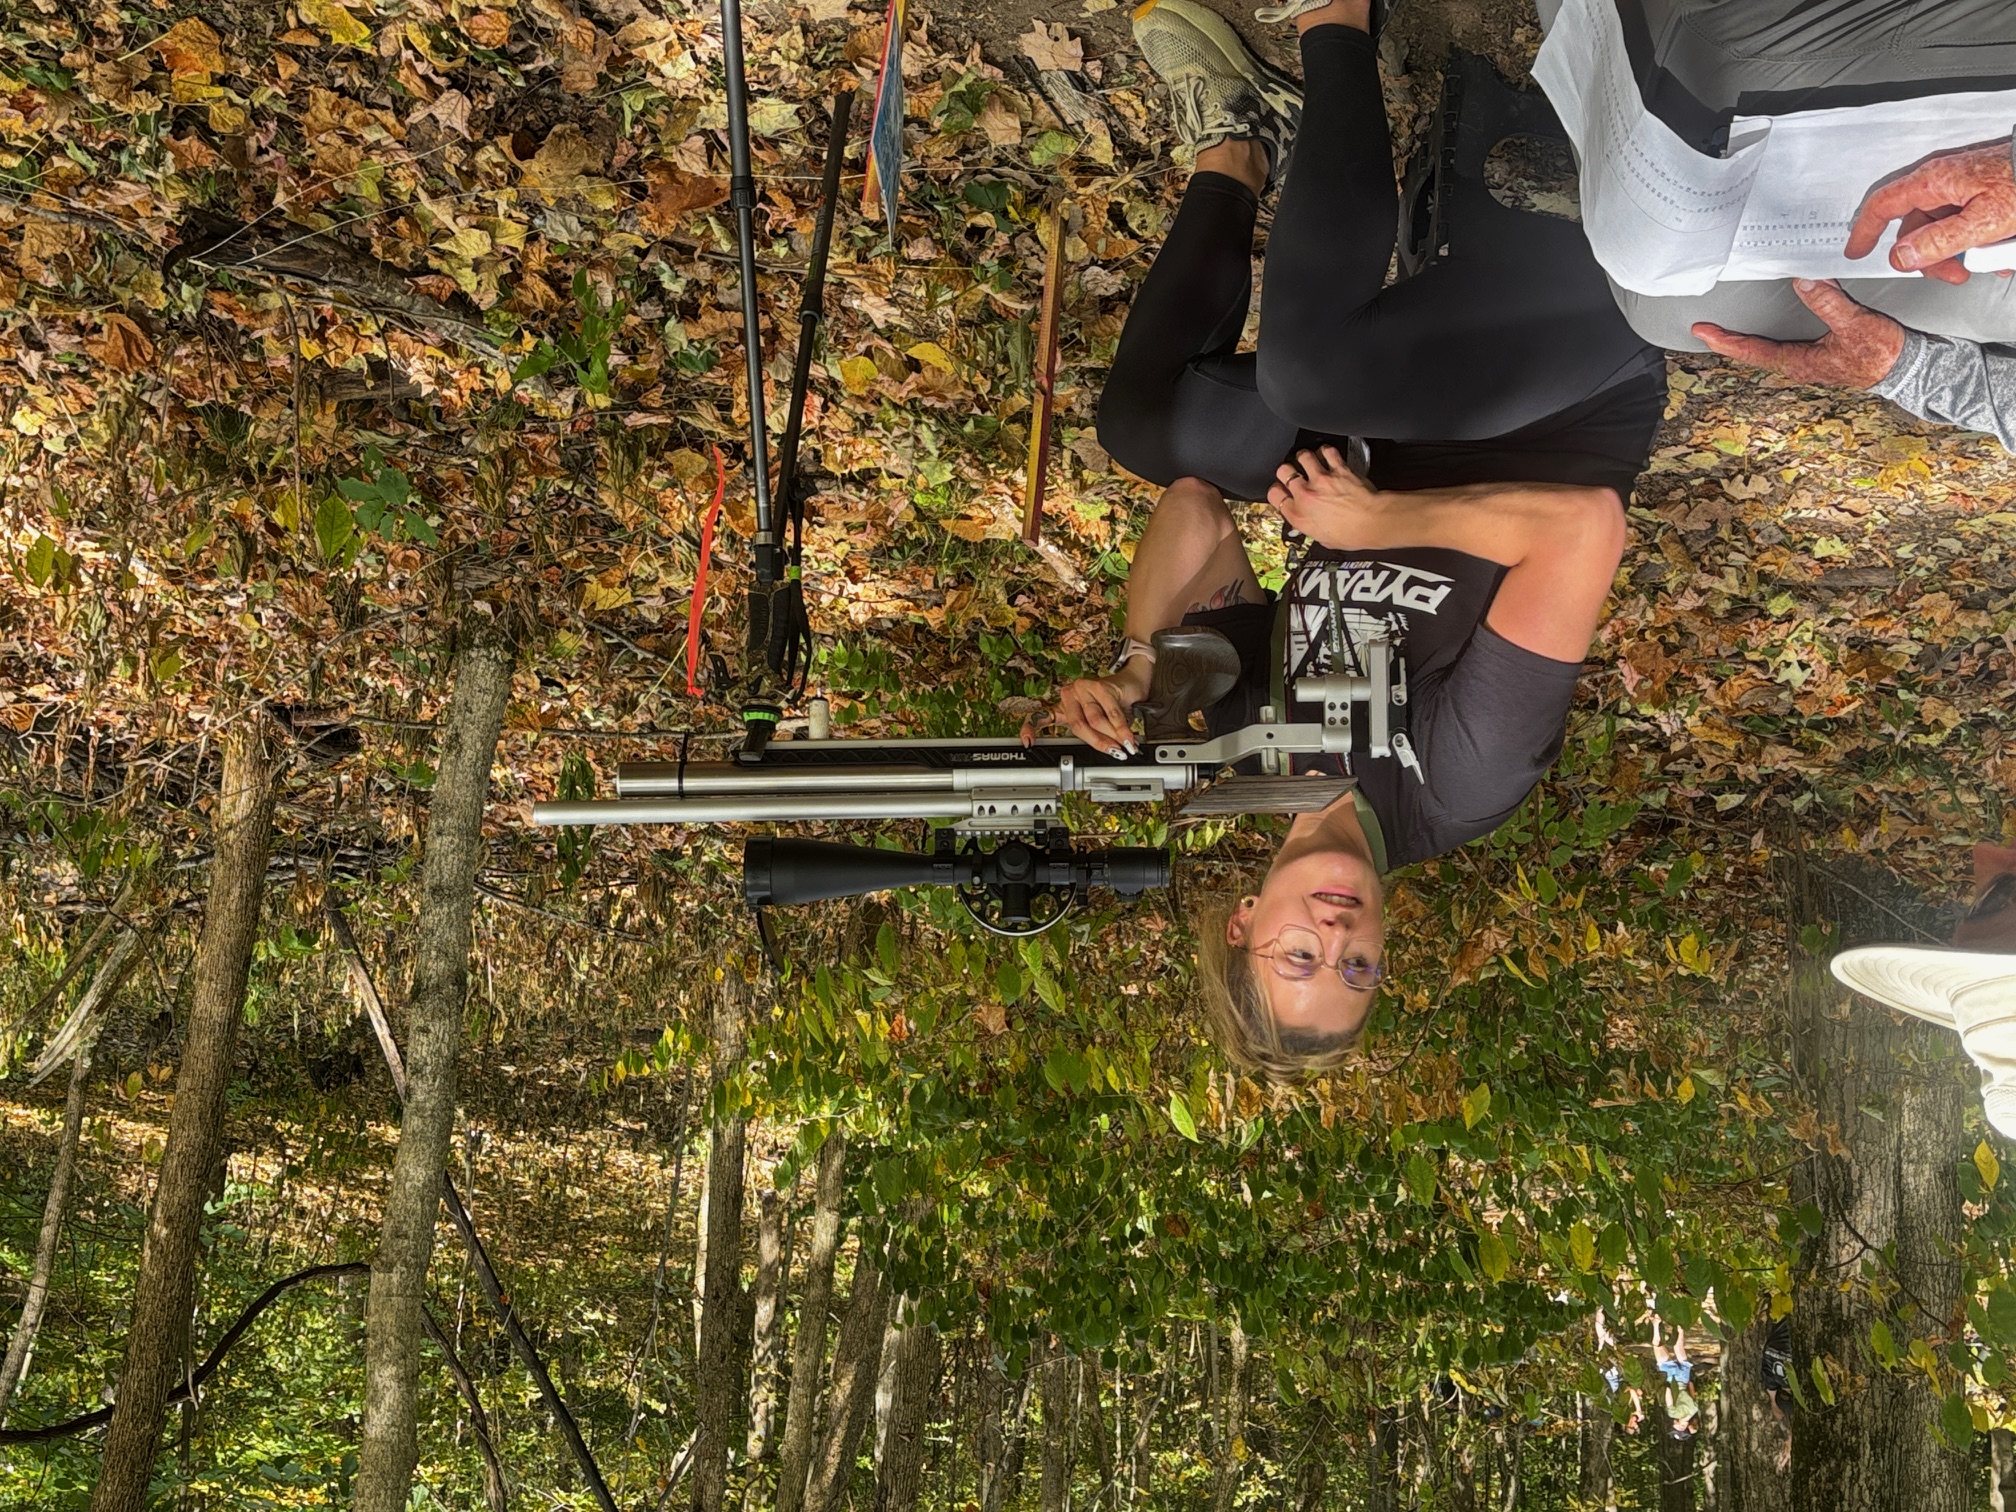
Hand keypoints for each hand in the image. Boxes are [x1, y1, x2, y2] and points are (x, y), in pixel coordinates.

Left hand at [1020, 661, 1151, 756]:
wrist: (1129, 684)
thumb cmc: (1110, 704)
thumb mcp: (1097, 721)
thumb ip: (1095, 735)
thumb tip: (1105, 753)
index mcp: (1062, 706)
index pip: (1038, 717)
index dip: (1030, 729)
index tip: (1028, 743)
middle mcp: (1068, 695)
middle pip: (1078, 726)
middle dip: (1099, 742)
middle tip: (1113, 753)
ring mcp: (1082, 688)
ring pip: (1096, 720)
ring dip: (1113, 736)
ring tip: (1125, 746)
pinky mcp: (1099, 685)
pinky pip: (1111, 713)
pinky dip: (1121, 727)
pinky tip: (1127, 737)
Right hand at [1266, 445, 1384, 548]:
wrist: (1373, 522)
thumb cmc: (1352, 534)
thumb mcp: (1322, 538)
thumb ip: (1309, 525)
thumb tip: (1308, 520)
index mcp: (1299, 515)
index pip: (1274, 494)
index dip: (1277, 490)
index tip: (1282, 489)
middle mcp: (1306, 495)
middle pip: (1283, 471)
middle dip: (1287, 469)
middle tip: (1293, 472)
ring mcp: (1321, 479)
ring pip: (1303, 456)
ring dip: (1305, 457)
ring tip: (1309, 460)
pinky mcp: (1338, 469)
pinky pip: (1326, 451)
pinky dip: (1326, 451)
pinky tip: (1327, 455)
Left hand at [1692, 279, 1905, 389]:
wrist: (1906, 369)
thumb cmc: (1882, 354)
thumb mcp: (1856, 324)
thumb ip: (1829, 303)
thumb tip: (1804, 282)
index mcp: (1800, 361)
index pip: (1752, 350)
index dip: (1725, 340)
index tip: (1702, 331)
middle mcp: (1798, 364)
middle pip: (1753, 352)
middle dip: (1728, 341)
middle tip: (1704, 330)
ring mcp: (1807, 361)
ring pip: (1766, 350)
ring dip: (1744, 340)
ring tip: (1724, 331)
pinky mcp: (1817, 354)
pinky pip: (1782, 345)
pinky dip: (1765, 337)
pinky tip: (1763, 330)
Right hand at [1845, 138, 2015, 283]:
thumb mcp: (1982, 222)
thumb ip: (1936, 243)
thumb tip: (1901, 258)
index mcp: (1935, 181)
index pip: (1883, 206)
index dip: (1865, 231)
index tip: (1857, 251)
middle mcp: (1945, 180)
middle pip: (1917, 228)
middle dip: (1933, 259)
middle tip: (1954, 275)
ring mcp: (1964, 186)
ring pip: (1944, 229)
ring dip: (1961, 253)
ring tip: (1988, 263)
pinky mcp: (1983, 191)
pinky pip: (1967, 222)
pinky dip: (1979, 241)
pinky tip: (1999, 251)